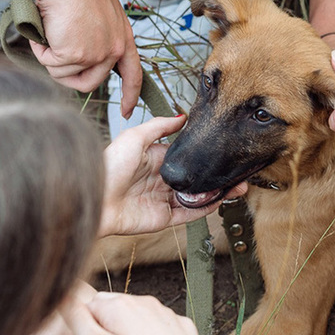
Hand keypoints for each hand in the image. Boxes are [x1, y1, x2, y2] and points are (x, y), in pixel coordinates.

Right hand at [28, 0, 141, 116]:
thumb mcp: (98, 12)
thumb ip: (98, 34)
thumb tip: (83, 54)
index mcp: (124, 36)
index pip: (134, 74)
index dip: (130, 95)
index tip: (126, 111)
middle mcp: (114, 48)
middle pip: (91, 82)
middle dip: (68, 76)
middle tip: (53, 57)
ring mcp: (96, 54)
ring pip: (66, 74)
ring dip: (51, 57)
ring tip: (48, 30)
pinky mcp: (76, 55)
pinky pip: (51, 65)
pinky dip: (41, 50)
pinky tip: (42, 30)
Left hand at [99, 115, 247, 236]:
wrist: (97, 197)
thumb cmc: (109, 166)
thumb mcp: (134, 137)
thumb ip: (159, 127)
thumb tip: (181, 116)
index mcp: (156, 161)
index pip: (187, 158)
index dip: (204, 155)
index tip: (223, 149)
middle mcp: (162, 180)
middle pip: (196, 179)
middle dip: (217, 176)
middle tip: (237, 171)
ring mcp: (164, 200)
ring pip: (198, 197)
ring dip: (218, 192)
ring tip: (237, 186)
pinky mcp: (164, 218)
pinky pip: (190, 213)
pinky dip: (206, 208)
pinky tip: (220, 200)